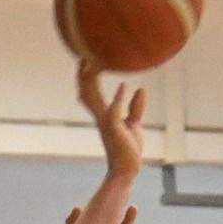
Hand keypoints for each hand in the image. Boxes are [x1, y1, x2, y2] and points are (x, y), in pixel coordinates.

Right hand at [78, 62, 145, 181]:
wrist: (127, 170)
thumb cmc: (128, 150)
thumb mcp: (133, 124)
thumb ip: (135, 107)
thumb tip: (139, 88)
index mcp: (104, 115)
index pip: (89, 91)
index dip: (86, 75)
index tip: (86, 56)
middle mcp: (101, 117)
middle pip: (86, 91)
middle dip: (83, 74)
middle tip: (83, 53)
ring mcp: (106, 123)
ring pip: (93, 99)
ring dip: (92, 81)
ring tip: (94, 62)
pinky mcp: (116, 130)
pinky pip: (114, 112)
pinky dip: (118, 98)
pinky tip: (123, 85)